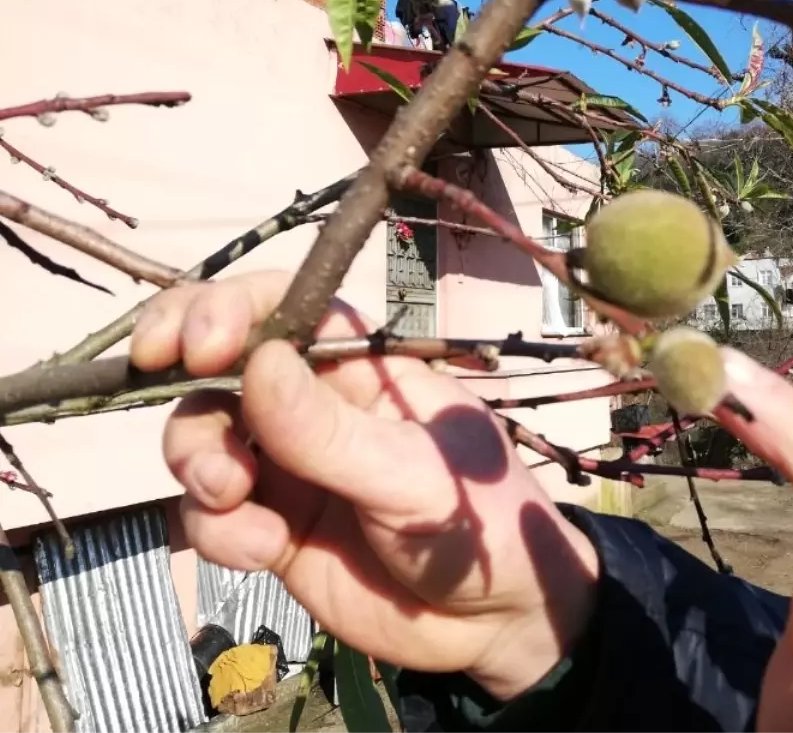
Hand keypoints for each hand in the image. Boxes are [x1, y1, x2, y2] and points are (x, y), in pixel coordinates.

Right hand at [131, 271, 599, 699]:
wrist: (493, 623)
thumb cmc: (481, 523)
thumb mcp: (412, 474)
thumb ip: (330, 432)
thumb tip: (257, 362)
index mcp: (361, 369)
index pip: (285, 309)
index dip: (228, 308)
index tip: (197, 343)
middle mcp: (315, 408)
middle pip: (222, 365)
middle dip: (184, 371)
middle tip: (160, 380)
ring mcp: (289, 468)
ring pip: (203, 438)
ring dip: (198, 458)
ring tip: (232, 493)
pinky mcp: (271, 529)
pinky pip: (213, 515)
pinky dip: (219, 529)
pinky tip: (262, 552)